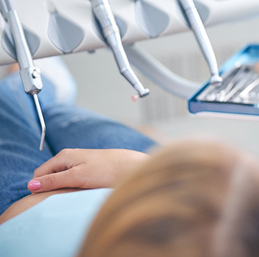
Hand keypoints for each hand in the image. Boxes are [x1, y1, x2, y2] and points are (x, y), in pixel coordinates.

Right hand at [27, 148, 148, 192]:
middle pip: (48, 177)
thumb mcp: (77, 177)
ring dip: (63, 189)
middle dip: (52, 188)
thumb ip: (54, 181)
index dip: (40, 187)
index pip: (39, 174)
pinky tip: (82, 191)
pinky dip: (73, 187)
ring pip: (60, 180)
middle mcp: (68, 157)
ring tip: (76, 194)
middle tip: (65, 197)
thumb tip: (31, 185)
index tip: (50, 198)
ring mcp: (78, 163)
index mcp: (63, 156)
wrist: (131, 167)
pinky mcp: (86, 169)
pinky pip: (71, 180)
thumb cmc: (106, 170)